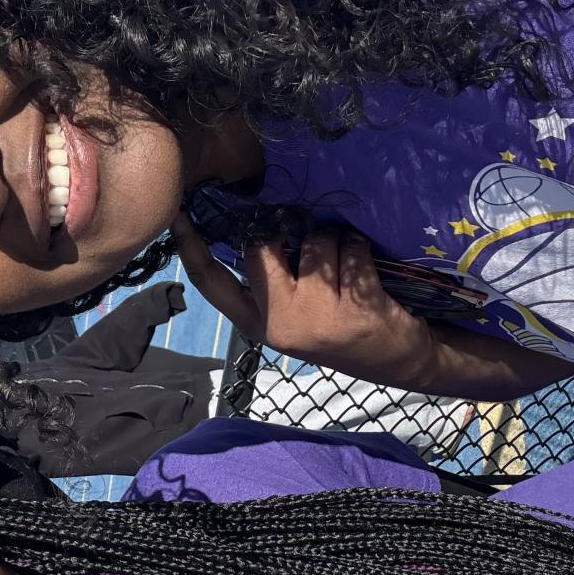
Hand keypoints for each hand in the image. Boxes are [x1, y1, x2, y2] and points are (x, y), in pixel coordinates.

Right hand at [171, 213, 434, 387]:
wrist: (400, 360)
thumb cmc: (341, 329)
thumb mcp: (294, 317)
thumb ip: (268, 283)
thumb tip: (254, 228)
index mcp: (258, 324)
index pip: (213, 283)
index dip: (191, 248)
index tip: (173, 214)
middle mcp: (279, 324)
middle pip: (261, 247)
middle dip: (288, 237)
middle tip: (313, 261)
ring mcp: (314, 317)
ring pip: (313, 242)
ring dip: (334, 244)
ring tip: (347, 274)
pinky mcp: (350, 308)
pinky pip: (349, 247)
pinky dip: (362, 250)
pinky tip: (367, 278)